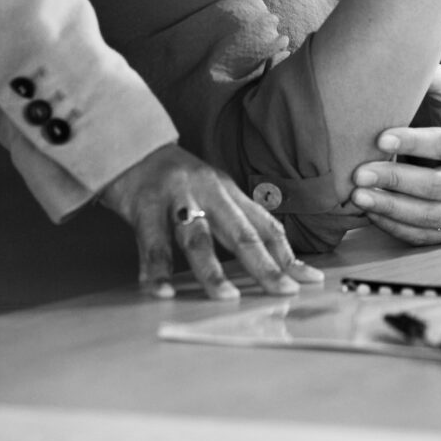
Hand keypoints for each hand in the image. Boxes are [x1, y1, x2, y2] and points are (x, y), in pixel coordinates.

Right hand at [96, 144, 322, 299]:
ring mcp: (177, 198)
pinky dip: (156, 270)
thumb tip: (270, 262)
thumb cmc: (175, 181)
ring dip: (212, 271)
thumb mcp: (212, 194)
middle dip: (264, 265)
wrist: (130, 144)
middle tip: (283, 292)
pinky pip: (151, 242)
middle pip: (241, 233)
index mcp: (229, 193)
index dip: (288, 255)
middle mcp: (209, 193)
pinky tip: (161, 291)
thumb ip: (236, 222)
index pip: (266, 226)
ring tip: (226, 297)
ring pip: (198, 238)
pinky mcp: (144, 204)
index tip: (310, 281)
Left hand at [349, 66, 440, 244]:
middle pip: (437, 186)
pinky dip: (396, 227)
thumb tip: (399, 59)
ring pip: (430, 217)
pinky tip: (371, 213)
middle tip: (358, 172)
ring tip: (357, 196)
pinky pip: (425, 236)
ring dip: (391, 208)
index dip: (415, 142)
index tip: (380, 137)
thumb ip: (435, 79)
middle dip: (396, 180)